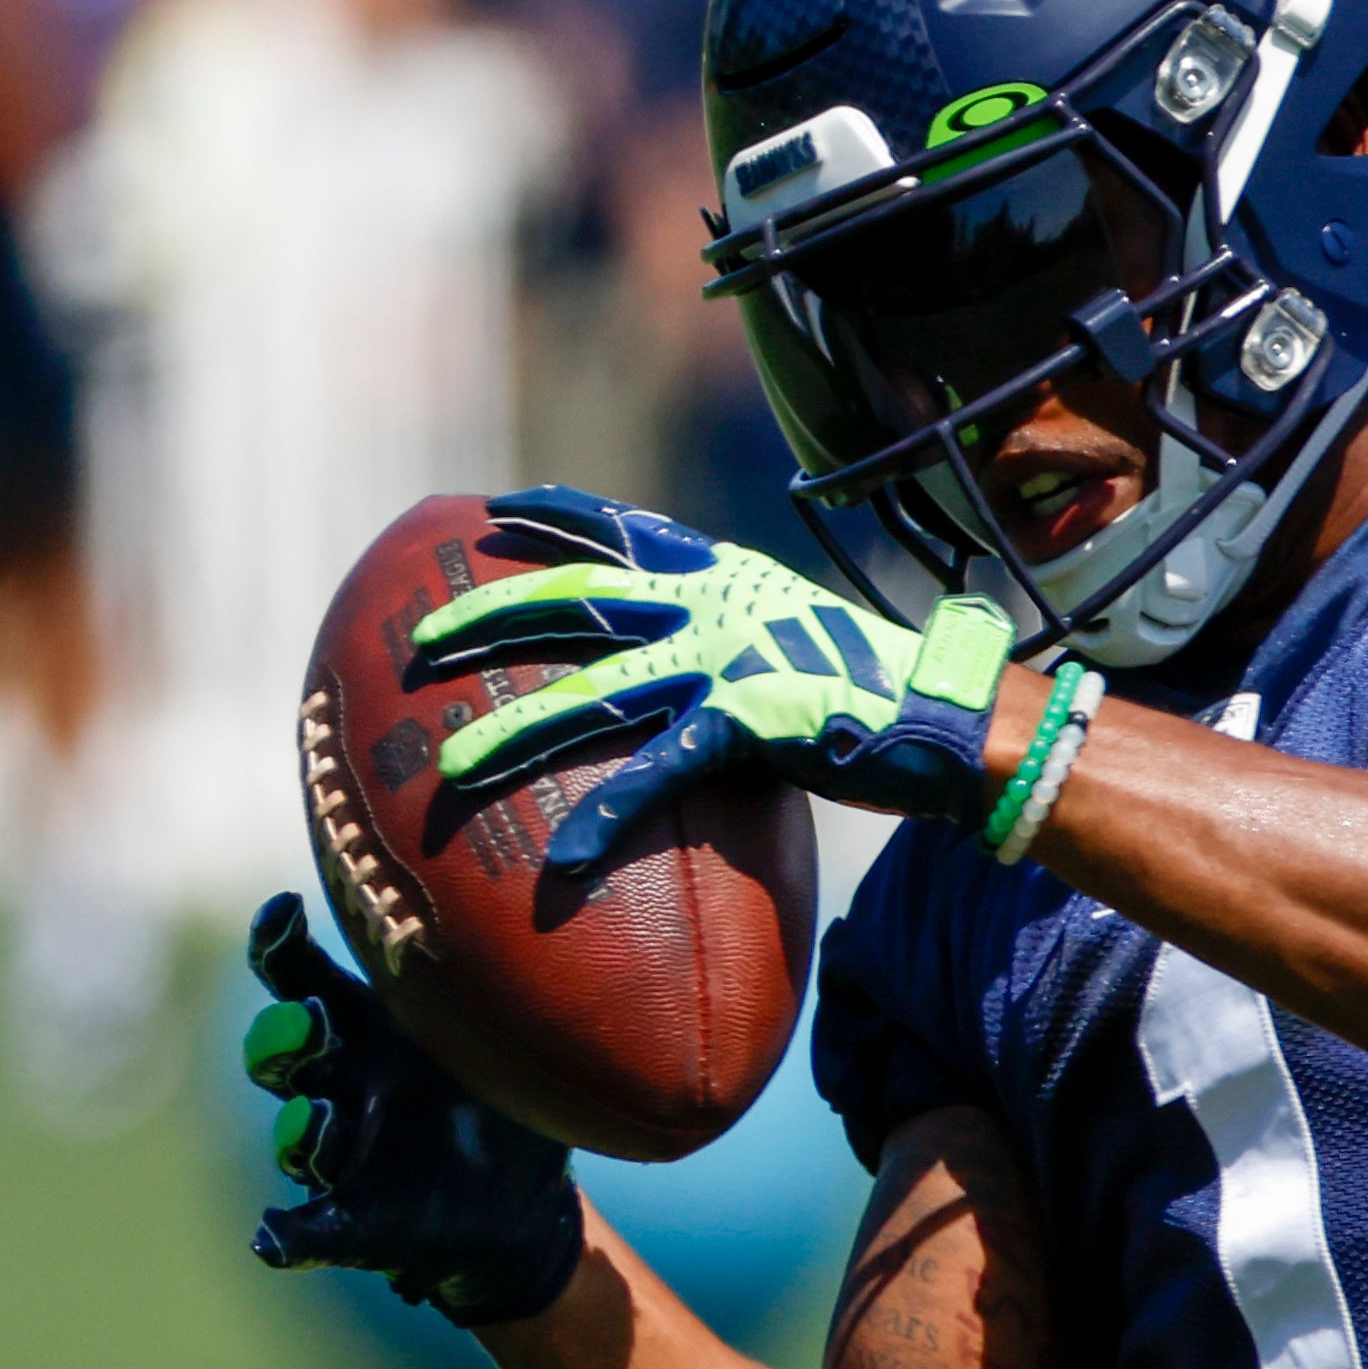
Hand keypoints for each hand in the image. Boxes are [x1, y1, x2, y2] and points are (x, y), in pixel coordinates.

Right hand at [240, 895, 583, 1326]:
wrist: (523, 1198)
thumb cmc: (504, 1091)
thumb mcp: (510, 1036)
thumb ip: (505, 992)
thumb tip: (545, 924)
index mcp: (370, 1024)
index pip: (305, 977)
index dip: (281, 947)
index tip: (283, 913)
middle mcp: (343, 1080)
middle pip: (286, 1052)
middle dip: (286, 1037)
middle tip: (309, 1024)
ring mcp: (343, 1152)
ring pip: (299, 1136)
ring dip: (301, 1132)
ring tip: (317, 1126)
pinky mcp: (353, 1218)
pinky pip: (309, 1228)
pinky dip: (287, 1236)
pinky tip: (272, 1240)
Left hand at [413, 487, 1016, 869]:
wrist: (946, 718)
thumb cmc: (875, 689)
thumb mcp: (794, 637)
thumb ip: (735, 637)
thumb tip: (696, 661)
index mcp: (725, 576)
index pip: (624, 528)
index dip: (554, 515)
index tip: (494, 509)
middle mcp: (713, 607)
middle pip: (575, 599)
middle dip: (489, 614)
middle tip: (421, 636)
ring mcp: (725, 663)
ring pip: (593, 692)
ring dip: (514, 731)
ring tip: (450, 766)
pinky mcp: (745, 725)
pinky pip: (656, 776)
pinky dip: (607, 818)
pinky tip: (565, 859)